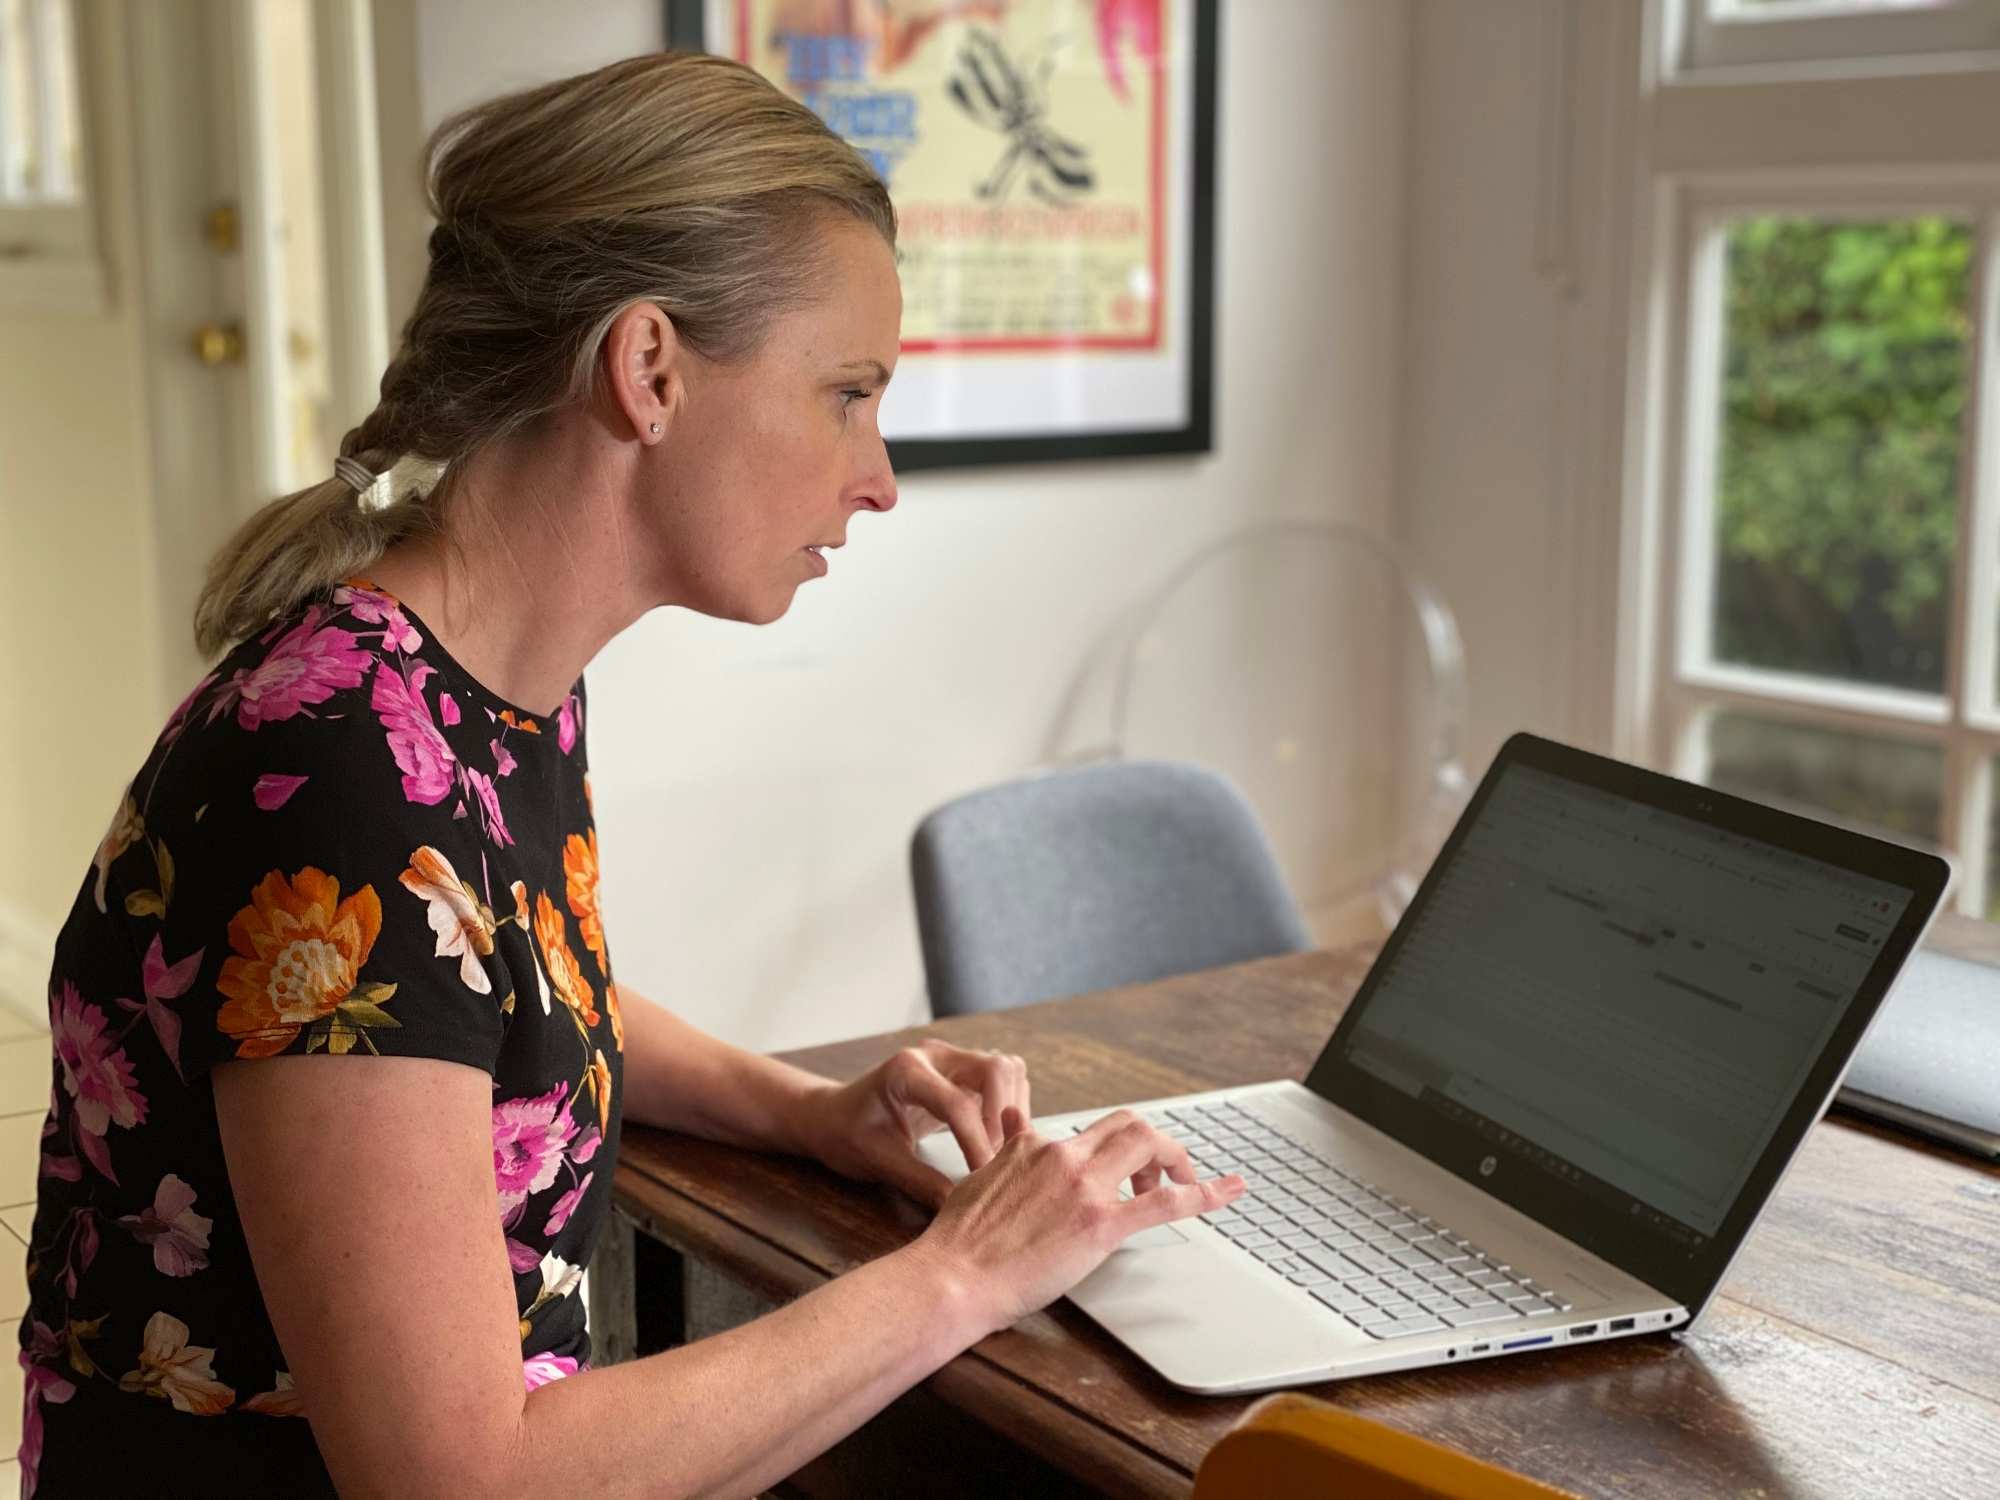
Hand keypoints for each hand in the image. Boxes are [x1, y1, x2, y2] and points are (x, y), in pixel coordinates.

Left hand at [802, 1039, 1030, 1208]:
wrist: (832, 1116)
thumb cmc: (846, 1133)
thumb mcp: (877, 1160)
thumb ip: (919, 1181)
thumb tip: (958, 1206)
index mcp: (907, 1071)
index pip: (956, 1103)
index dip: (975, 1143)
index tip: (982, 1177)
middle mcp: (934, 1056)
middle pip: (996, 1069)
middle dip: (1003, 1116)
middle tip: (994, 1159)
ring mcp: (950, 1060)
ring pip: (1006, 1070)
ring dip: (1011, 1109)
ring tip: (997, 1150)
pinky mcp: (960, 1074)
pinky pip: (1001, 1081)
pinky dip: (1007, 1108)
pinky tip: (993, 1139)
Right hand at [912, 1106, 1245, 1336]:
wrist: (953, 1276)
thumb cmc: (959, 1240)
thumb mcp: (980, 1177)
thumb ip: (1006, 1151)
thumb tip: (1011, 1127)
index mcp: (1033, 1144)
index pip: (1086, 1131)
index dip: (1112, 1147)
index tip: (1124, 1167)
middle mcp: (1063, 1156)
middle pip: (1129, 1124)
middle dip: (1153, 1145)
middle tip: (1157, 1176)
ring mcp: (1084, 1188)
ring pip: (1148, 1144)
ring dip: (1174, 1161)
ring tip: (1181, 1185)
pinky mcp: (1100, 1225)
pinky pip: (1164, 1203)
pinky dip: (1202, 1194)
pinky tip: (1225, 1194)